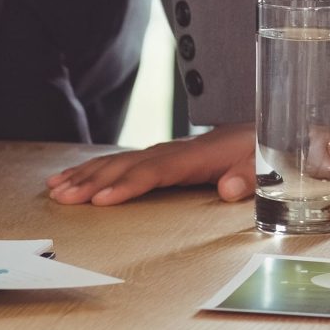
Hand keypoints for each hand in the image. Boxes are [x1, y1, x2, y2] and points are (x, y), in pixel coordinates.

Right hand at [45, 123, 259, 206]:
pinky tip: (76, 177)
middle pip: (130, 164)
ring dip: (88, 175)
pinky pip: (126, 162)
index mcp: (201, 155)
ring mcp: (169, 151)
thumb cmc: (269, 150)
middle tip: (63, 198)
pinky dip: (98, 168)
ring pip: (122, 161)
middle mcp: (178, 150)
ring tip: (57, 190)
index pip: (158, 170)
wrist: (272, 130)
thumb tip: (228, 189)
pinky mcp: (165, 156)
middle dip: (94, 181)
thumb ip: (251, 177)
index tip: (102, 199)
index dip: (129, 184)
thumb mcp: (269, 163)